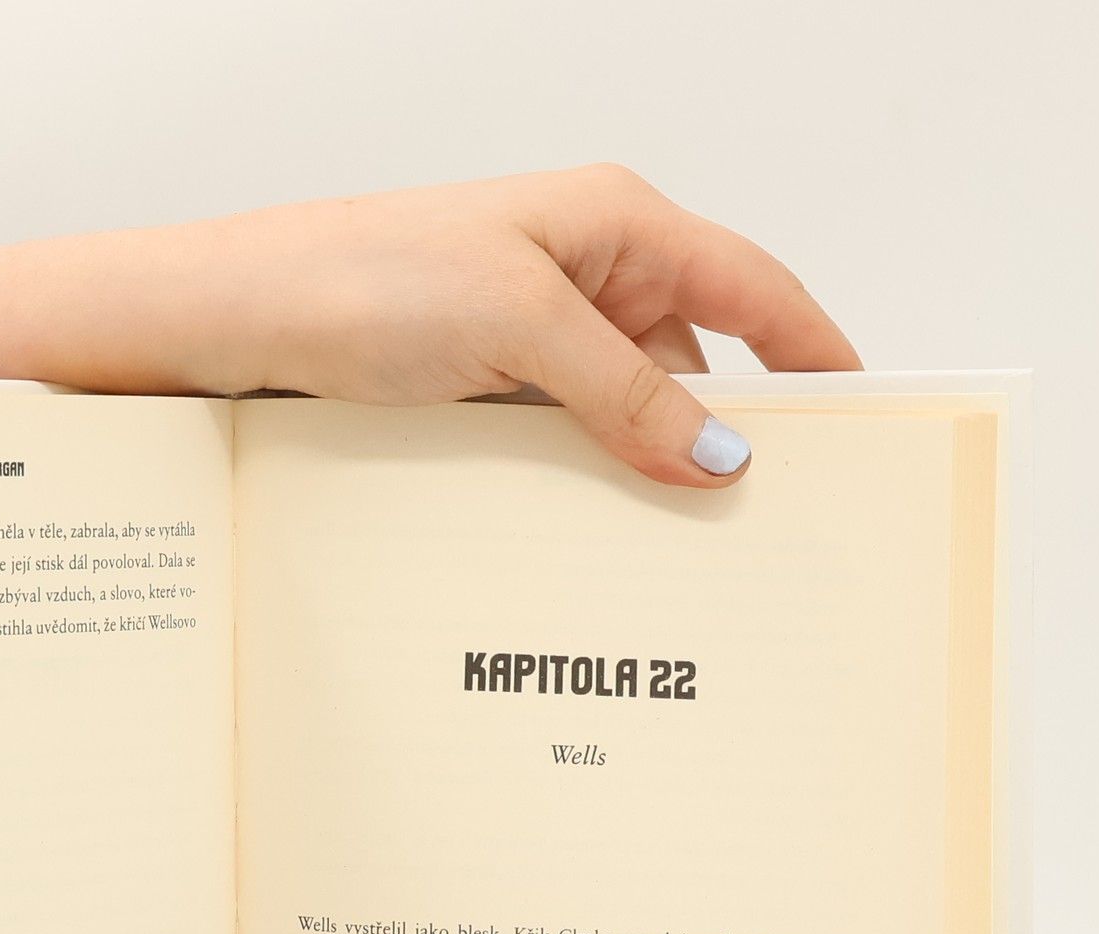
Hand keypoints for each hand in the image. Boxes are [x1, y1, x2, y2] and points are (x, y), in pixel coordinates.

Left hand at [0, 165, 859, 487]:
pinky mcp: (480, 383)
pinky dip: (579, 479)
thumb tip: (721, 452)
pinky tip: (586, 531)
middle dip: (723, 432)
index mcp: (614, 223)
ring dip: (640, 467)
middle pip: (692, 358)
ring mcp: (527, 332)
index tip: (861, 418)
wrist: (237, 318)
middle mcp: (579, 272)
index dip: (813, 350)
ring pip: (622, 409)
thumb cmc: (365, 277)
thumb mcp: (521, 326)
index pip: (751, 286)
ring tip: (669, 546)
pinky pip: (558, 437)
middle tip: (759, 521)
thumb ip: (629, 391)